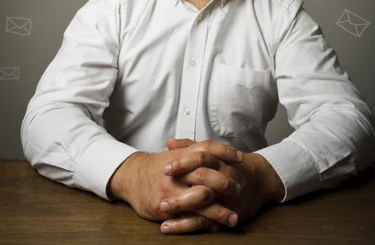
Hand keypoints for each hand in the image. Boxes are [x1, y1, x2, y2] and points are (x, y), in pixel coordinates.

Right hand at [108, 138, 243, 231]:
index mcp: (183, 155)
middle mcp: (178, 171)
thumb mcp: (176, 153)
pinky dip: (204, 223)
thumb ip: (196, 150)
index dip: (226, 152)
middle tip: (240, 190)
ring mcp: (172, 190)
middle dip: (226, 184)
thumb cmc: (159, 166)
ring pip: (201, 200)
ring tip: (234, 217)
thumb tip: (221, 153)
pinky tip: (215, 226)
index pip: (208, 149)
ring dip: (220, 211)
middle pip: (207, 175)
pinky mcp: (166, 208)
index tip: (242, 158)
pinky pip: (188, 217)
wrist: (133, 177)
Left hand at [159, 137, 281, 234]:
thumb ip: (190, 146)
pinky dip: (187, 224)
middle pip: (201, 177)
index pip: (200, 156)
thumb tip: (169, 142)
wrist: (259, 179)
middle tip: (161, 190)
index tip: (165, 168)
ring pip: (203, 201)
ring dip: (180, 207)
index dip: (183, 162)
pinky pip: (205, 220)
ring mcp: (224, 195)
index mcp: (217, 159)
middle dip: (179, 186)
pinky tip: (169, 226)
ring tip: (161, 210)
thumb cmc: (230, 163)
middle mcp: (222, 175)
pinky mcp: (225, 212)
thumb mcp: (212, 152)